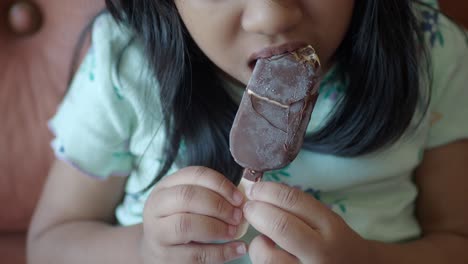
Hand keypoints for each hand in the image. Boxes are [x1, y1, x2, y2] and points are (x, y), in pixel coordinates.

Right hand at [140, 166, 246, 263]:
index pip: (194, 174)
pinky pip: (197, 255)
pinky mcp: (166, 259)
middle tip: (238, 215)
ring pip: (186, 225)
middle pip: (187, 197)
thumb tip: (242, 200)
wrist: (156, 252)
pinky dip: (223, 252)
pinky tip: (238, 248)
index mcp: (165, 188)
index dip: (220, 184)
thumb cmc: (179, 221)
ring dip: (217, 227)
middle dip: (218, 205)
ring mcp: (158, 234)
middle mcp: (155, 207)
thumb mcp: (186, 203)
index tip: (239, 197)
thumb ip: (209, 195)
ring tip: (234, 231)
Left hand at [243, 181, 374, 263]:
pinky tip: (271, 255)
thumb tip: (260, 194)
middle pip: (280, 225)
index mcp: (330, 226)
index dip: (268, 191)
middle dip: (257, 211)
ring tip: (263, 239)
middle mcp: (320, 251)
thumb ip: (298, 208)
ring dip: (257, 243)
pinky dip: (262, 259)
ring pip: (267, 257)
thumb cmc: (334, 242)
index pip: (294, 201)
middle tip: (248, 207)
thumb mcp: (326, 220)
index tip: (255, 189)